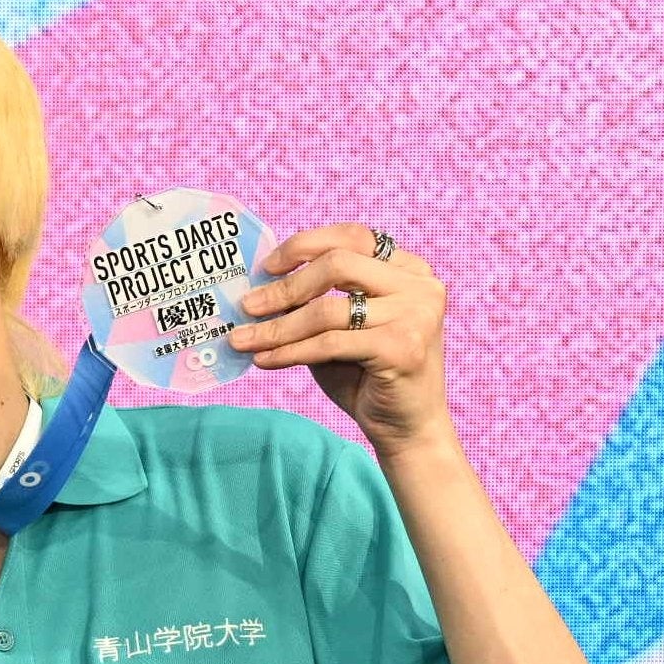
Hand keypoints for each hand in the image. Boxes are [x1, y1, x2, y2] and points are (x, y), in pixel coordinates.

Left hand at [231, 223, 450, 453]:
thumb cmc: (367, 375)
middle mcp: (420, 286)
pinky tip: (263, 360)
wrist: (406, 427)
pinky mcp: (402, 347)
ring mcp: (416, 314)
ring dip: (277, 327)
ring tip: (243, 340)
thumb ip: (311, 303)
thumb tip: (256, 287)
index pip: (353, 237)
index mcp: (409, 270)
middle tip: (248, 306)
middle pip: (337, 264)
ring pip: (328, 309)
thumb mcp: (336, 330)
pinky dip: (289, 351)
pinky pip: (329, 343)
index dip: (305, 245)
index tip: (267, 266)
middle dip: (285, 286)